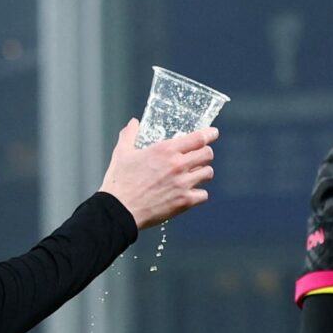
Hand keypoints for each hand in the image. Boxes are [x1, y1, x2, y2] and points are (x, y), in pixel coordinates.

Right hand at [99, 120, 217, 228]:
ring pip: (208, 173)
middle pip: (208, 154)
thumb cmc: (120, 181)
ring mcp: (183, 184)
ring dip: (202, 172)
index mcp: (166, 150)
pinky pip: (203, 195)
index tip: (213, 133)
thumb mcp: (122, 153)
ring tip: (194, 174)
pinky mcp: (184, 201)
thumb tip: (133, 123)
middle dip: (205, 154)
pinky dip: (198, 193)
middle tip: (199, 156)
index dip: (209, 134)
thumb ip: (130, 135)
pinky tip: (190, 192)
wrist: (119, 209)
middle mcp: (178, 165)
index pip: (198, 138)